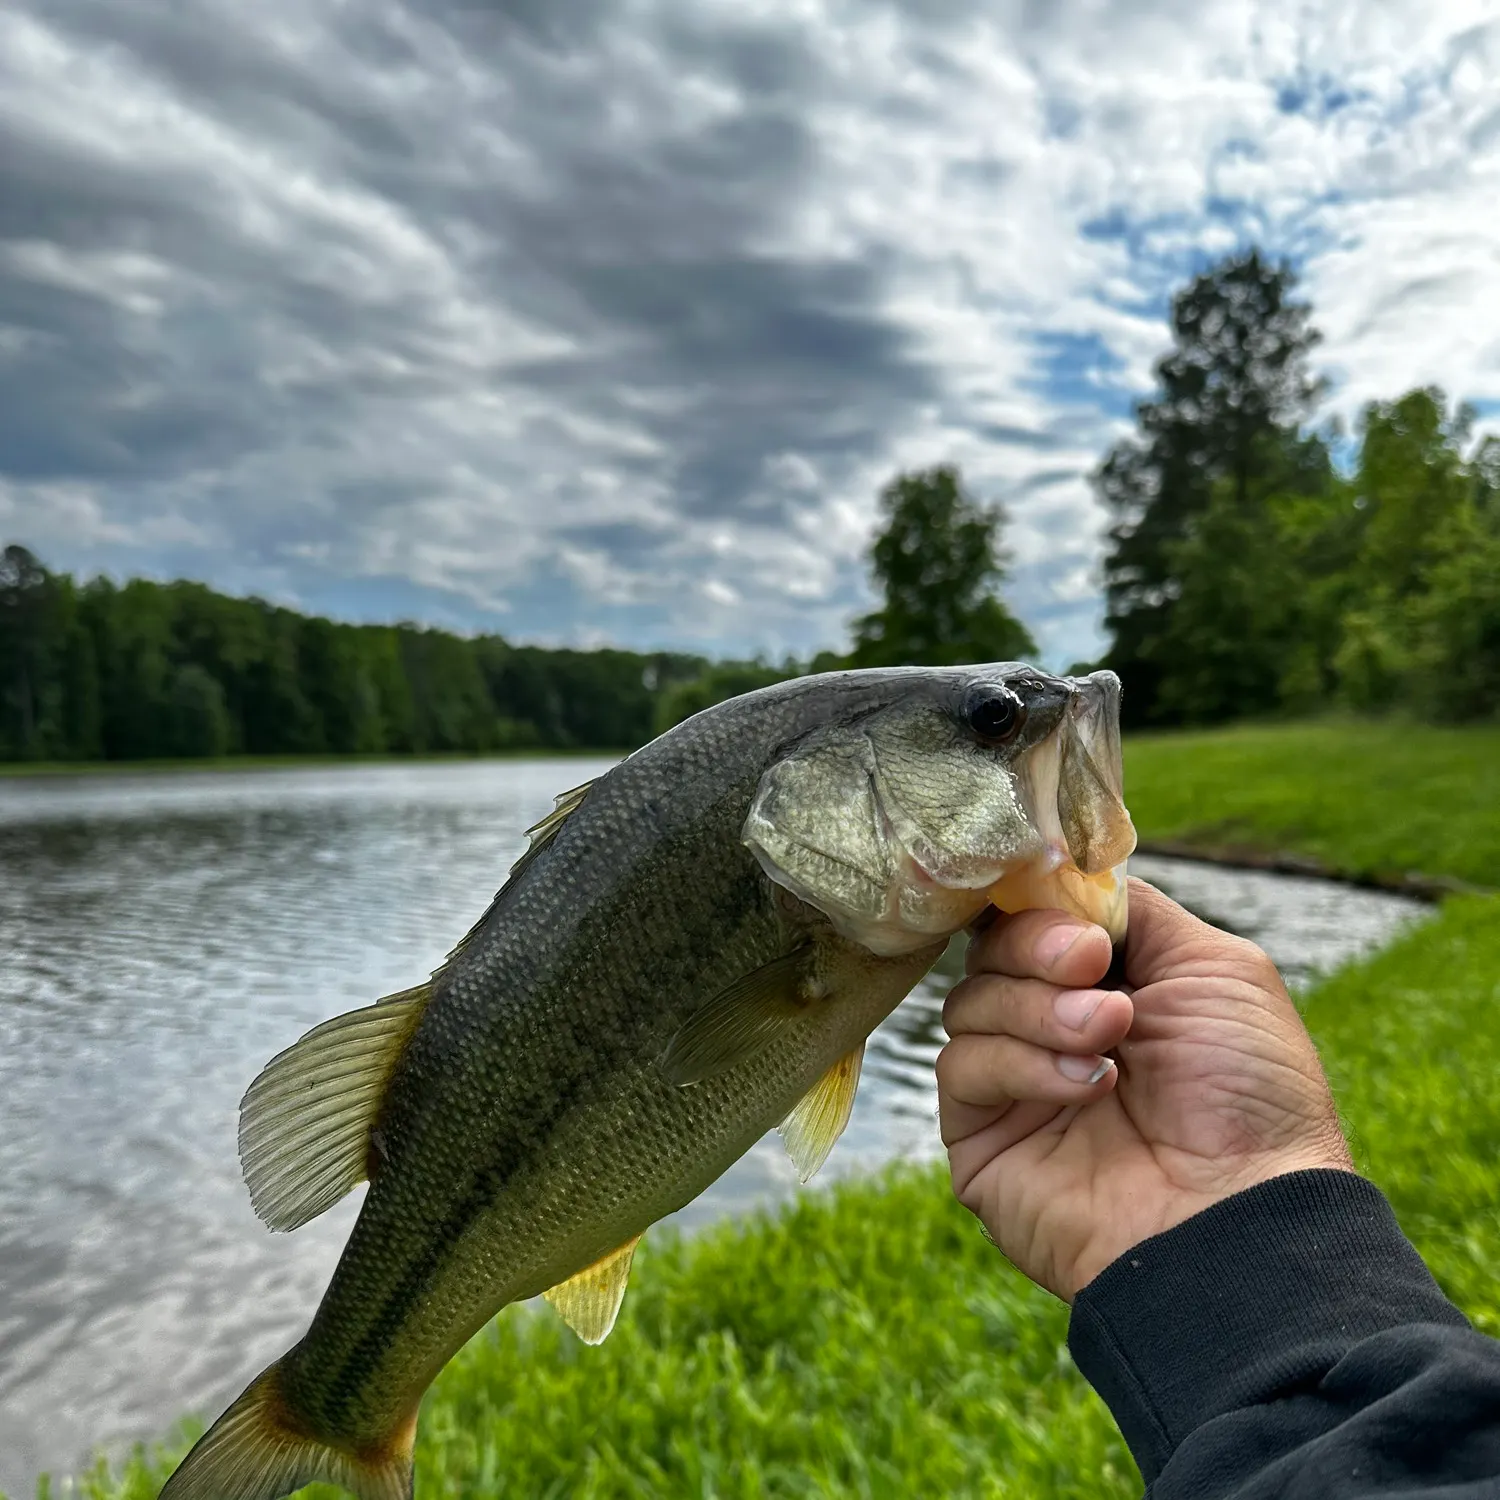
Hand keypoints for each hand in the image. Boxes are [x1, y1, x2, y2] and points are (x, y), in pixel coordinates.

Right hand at [937, 878, 1353, 1301]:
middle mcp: (1050, 1026)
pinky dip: (1021, 1064)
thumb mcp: (1215, 967)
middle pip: (989, 947)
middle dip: (1039, 948)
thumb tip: (1061, 878)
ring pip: (966, 1000)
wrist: (1245, 1211)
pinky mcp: (981, 1137)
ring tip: (1110, 1038)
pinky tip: (1088, 1087)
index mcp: (1104, 983)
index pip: (1033, 916)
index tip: (1082, 917)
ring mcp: (1013, 1083)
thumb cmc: (1251, 1092)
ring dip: (1040, 1010)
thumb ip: (1134, 910)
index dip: (1041, 903)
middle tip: (1094, 969)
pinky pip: (961, 1066)